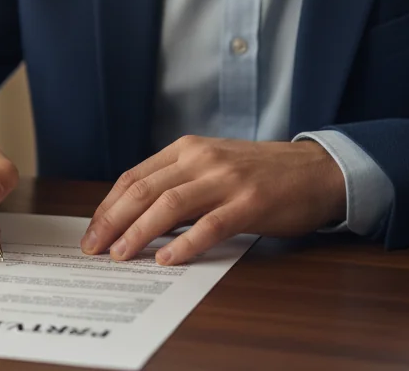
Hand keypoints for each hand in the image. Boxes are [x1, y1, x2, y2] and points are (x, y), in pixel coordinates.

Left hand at [80, 136, 345, 265]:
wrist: (316, 170)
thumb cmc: (261, 173)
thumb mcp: (212, 165)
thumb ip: (178, 183)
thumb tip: (136, 218)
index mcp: (188, 148)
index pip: (134, 177)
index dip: (107, 206)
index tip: (92, 232)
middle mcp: (202, 159)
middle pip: (144, 190)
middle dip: (113, 221)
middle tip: (94, 248)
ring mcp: (226, 179)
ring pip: (170, 205)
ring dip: (140, 232)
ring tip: (121, 255)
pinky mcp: (250, 203)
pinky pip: (210, 225)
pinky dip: (185, 243)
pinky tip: (167, 259)